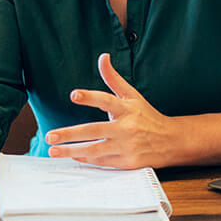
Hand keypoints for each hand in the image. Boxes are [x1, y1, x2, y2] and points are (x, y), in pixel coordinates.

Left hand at [45, 53, 175, 168]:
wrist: (171, 141)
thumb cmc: (147, 116)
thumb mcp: (132, 95)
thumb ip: (113, 78)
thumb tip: (102, 57)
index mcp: (127, 109)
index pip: (106, 100)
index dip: (90, 97)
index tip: (74, 95)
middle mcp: (126, 128)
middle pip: (95, 130)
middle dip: (70, 134)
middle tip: (50, 135)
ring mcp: (127, 147)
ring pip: (95, 149)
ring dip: (72, 151)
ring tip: (52, 150)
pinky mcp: (127, 163)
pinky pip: (102, 161)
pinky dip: (85, 159)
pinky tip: (71, 157)